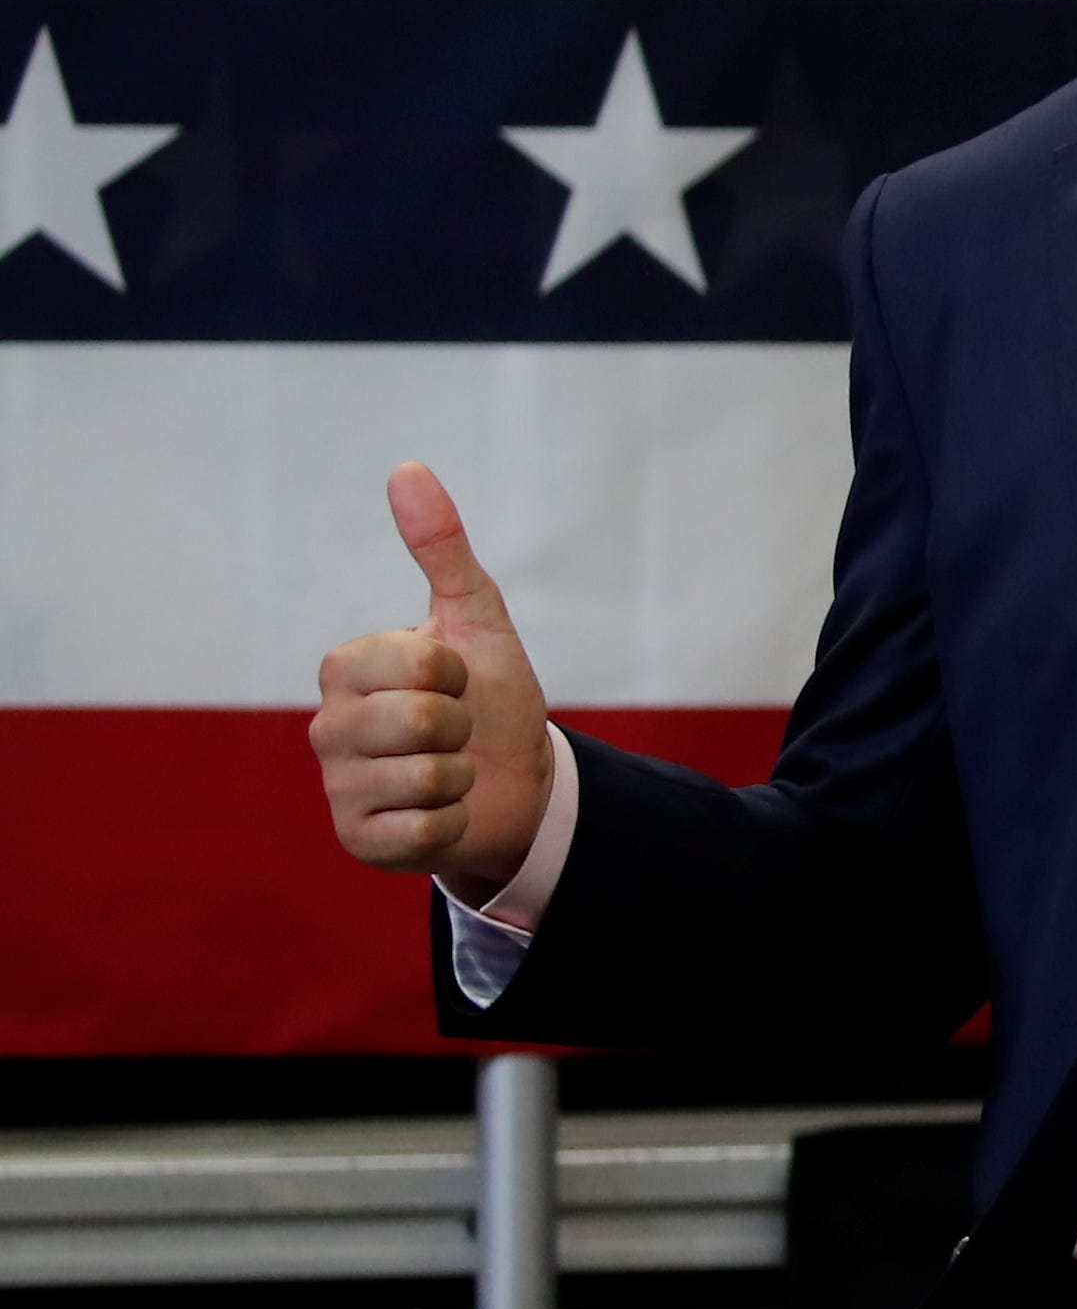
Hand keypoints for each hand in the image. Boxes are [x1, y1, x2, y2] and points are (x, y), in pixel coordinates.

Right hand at [310, 463, 553, 897]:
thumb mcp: (476, 621)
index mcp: (344, 667)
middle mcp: (327, 726)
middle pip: (423, 721)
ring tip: (453, 771)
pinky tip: (445, 814)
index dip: (458, 673)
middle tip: (456, 732)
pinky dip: (456, 822)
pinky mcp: (360, 841)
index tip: (456, 680)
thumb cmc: (490, 697)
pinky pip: (426, 830)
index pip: (416, 664)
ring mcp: (338, 787)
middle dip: (463, 726)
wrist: (517, 781)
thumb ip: (442, 549)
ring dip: (465, 776)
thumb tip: (407, 467)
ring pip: (430, 779)